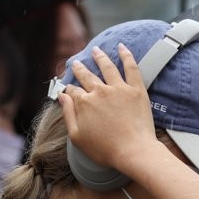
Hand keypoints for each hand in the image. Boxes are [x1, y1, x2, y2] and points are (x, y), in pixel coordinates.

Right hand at [58, 44, 159, 171]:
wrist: (133, 151)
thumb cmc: (105, 149)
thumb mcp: (77, 137)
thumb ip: (68, 114)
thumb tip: (62, 97)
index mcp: (84, 103)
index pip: (73, 91)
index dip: (69, 89)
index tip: (68, 88)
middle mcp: (100, 91)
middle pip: (87, 76)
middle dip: (80, 69)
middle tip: (76, 63)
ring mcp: (119, 88)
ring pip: (107, 67)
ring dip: (100, 57)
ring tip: (96, 50)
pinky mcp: (136, 89)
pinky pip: (131, 67)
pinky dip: (126, 55)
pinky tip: (122, 47)